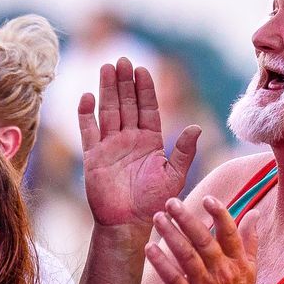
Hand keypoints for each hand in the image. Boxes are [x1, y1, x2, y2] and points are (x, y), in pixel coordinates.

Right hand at [78, 59, 199, 230]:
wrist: (128, 224)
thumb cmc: (153, 202)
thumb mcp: (174, 175)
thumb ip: (183, 151)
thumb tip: (198, 126)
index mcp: (149, 141)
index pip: (147, 108)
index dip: (145, 88)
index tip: (142, 69)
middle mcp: (129, 139)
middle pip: (126, 103)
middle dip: (124, 82)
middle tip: (122, 59)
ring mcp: (109, 146)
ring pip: (108, 111)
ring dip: (106, 90)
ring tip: (106, 68)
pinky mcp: (93, 156)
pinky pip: (88, 130)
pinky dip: (86, 114)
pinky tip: (87, 97)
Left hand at [149, 197, 262, 283]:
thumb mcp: (250, 269)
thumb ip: (250, 240)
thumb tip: (255, 213)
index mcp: (238, 263)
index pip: (230, 233)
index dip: (220, 214)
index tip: (207, 198)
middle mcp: (222, 273)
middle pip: (204, 241)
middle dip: (187, 219)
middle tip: (171, 202)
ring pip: (187, 257)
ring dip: (171, 235)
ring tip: (158, 218)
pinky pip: (173, 280)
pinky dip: (161, 263)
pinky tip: (150, 248)